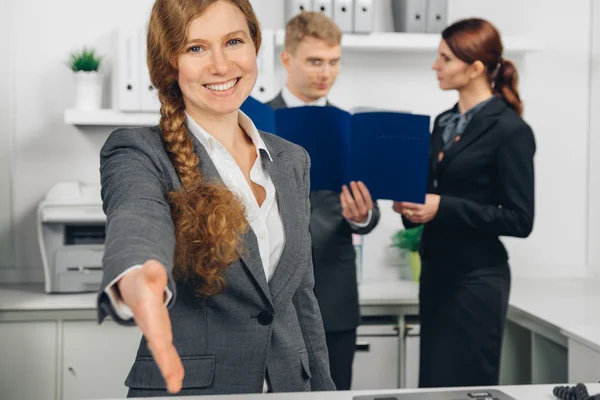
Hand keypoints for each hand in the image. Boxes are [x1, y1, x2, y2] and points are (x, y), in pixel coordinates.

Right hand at [118, 260, 183, 392]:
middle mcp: (152, 327)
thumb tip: (154, 265)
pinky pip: (167, 352)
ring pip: (163, 354)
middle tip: (173, 383)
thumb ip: (152, 271)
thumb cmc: (141, 283)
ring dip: (170, 369)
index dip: (160, 344)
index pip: (155, 330)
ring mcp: (157, 333)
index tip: (164, 353)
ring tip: (176, 384)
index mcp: (148, 314)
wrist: (134, 287)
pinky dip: (172, 364)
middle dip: (166, 365)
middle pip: (159, 349)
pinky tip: (178, 376)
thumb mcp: (148, 273)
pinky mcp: (162, 335)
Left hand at [341, 181, 372, 223]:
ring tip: (344, 186)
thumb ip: (363, 195)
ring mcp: (355, 214)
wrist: (360, 220)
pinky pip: (344, 206)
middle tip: (352, 182)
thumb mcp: (367, 202)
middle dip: (355, 189)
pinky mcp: (348, 216)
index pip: (366, 196)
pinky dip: (343, 198)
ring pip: (350, 202)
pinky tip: (342, 193)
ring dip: (347, 193)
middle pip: (358, 198)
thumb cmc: (363, 207)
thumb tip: (357, 183)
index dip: (362, 188)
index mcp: (369, 206)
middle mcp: (363, 211)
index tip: (358, 182)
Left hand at [392, 194, 440, 223]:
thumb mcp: (423, 196)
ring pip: (406, 215)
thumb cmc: (433, 200)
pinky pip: (411, 219)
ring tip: (398, 208)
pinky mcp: (421, 221)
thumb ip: (413, 197)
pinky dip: (407, 216)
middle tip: (394, 204)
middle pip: (403, 211)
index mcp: (418, 204)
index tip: (395, 199)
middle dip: (397, 207)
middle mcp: (418, 212)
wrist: (441, 207)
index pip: (403, 204)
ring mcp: (419, 217)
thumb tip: (404, 196)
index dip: (397, 202)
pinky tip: (406, 212)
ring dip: (401, 211)